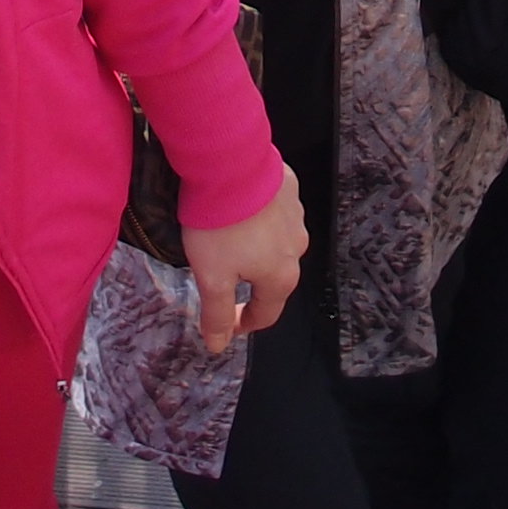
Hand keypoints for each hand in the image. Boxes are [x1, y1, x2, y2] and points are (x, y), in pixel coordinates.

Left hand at [182, 167, 306, 356]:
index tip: (225, 323)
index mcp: (280, 276)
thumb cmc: (221, 223)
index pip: (267, 314)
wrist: (229, 163)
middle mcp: (296, 248)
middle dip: (248, 283)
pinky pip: (276, 212)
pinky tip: (240, 209)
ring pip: (276, 243)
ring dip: (255, 247)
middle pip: (272, 278)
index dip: (244, 323)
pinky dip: (260, 217)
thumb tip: (218, 345)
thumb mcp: (211, 278)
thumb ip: (217, 315)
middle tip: (220, 276)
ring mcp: (296, 216)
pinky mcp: (289, 189)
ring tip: (228, 238)